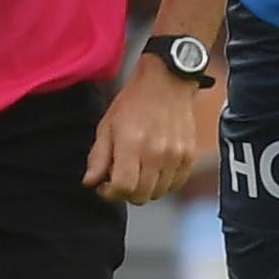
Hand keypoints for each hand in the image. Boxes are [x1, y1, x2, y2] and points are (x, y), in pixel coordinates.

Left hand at [86, 53, 216, 202]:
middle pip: (141, 196)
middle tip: (119, 179)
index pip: (123, 187)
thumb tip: (90, 182)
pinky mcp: (189, 156)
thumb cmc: (133, 103)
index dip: (110, 193)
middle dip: (125, 193)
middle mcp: (157, 153)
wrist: (167, 83)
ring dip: (144, 189)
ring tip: (137, 172)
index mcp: (132, 144)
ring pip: (158, 193)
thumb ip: (98, 157)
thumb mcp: (107, 126)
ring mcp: (176, 156)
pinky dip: (163, 184)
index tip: (104, 186)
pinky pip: (176, 184)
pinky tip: (153, 170)